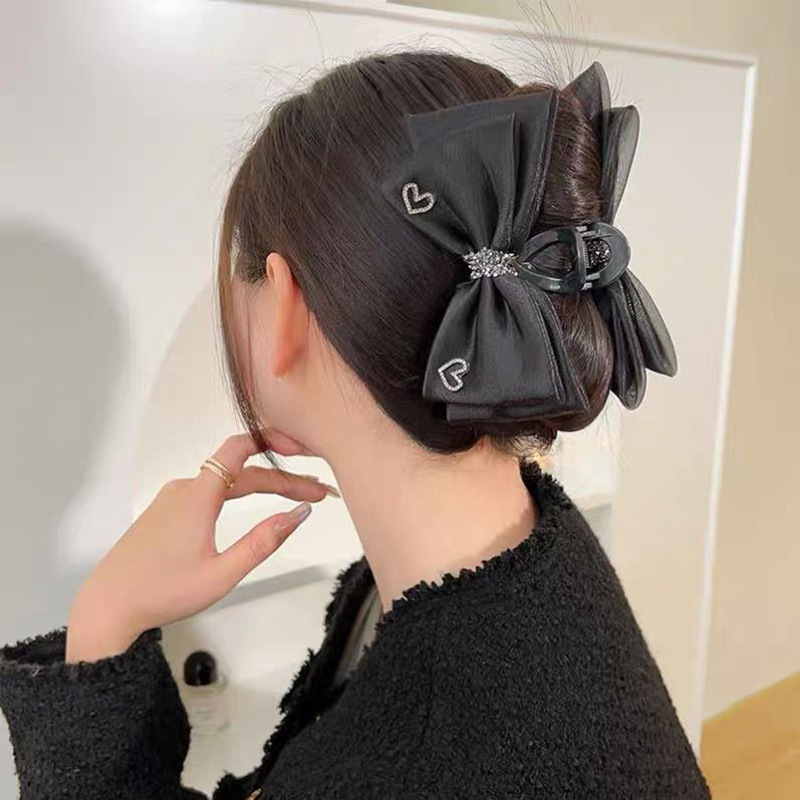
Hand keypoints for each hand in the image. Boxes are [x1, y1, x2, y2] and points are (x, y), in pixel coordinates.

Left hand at [66, 431, 335, 662]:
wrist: (109, 605)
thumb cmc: (162, 593)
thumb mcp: (222, 574)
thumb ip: (263, 542)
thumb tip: (298, 514)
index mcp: (198, 497)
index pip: (239, 448)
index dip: (272, 441)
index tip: (301, 450)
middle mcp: (185, 489)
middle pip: (243, 471)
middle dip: (282, 479)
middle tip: (316, 495)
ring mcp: (173, 498)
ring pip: (227, 481)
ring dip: (263, 485)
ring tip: (295, 496)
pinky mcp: (167, 511)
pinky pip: (210, 490)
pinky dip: (239, 492)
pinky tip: (255, 502)